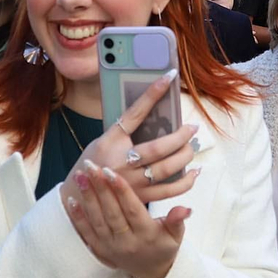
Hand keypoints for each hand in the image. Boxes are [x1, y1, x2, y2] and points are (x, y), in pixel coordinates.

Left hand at [64, 159, 191, 277]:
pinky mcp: (100, 250)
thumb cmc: (165, 246)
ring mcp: (111, 247)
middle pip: (111, 212)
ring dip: (87, 197)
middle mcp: (126, 242)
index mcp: (146, 235)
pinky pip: (86, 232)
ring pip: (97, 220)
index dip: (122, 191)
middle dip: (100, 187)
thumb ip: (178, 221)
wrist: (151, 272)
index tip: (112, 171)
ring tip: (81, 175)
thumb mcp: (176, 236)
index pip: (132, 210)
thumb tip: (186, 209)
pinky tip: (70, 199)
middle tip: (92, 165)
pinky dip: (78, 217)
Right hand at [68, 71, 199, 204]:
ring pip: (166, 169)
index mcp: (111, 143)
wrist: (82, 195)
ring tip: (192, 146)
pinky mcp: (141, 199)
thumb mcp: (104, 139)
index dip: (152, 94)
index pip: (135, 113)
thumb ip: (126, 128)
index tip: (168, 77)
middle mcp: (122, 163)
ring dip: (184, 156)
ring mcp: (132, 184)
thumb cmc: (94, 162)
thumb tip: (153, 107)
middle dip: (180, 136)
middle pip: (158, 148)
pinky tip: (195, 172)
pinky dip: (185, 182)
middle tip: (192, 128)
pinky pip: (169, 192)